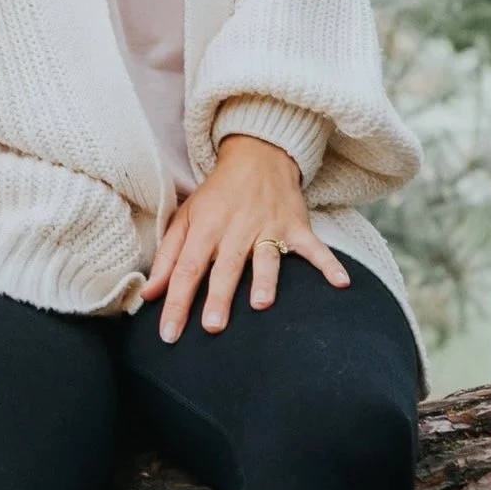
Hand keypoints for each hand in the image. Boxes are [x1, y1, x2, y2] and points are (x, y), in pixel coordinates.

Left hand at [142, 132, 348, 341]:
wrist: (257, 156)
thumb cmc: (217, 195)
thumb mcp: (186, 218)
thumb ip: (168, 256)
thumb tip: (150, 292)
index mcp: (206, 228)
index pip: (187, 268)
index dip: (176, 301)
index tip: (169, 333)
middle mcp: (236, 229)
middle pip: (226, 266)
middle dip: (219, 296)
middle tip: (213, 327)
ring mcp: (269, 227)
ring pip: (267, 257)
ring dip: (265, 280)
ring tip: (261, 305)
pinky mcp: (296, 226)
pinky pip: (314, 247)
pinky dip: (329, 264)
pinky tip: (341, 283)